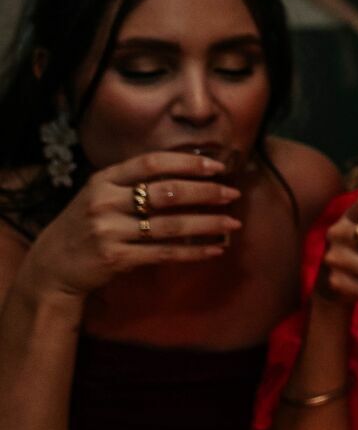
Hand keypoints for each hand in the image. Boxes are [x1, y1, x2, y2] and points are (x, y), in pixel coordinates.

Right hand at [19, 152, 240, 301]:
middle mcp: (105, 202)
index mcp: (103, 180)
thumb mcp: (100, 195)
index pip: (152, 163)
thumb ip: (133, 182)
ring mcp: (109, 231)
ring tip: (233, 223)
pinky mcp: (116, 258)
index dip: (188, 163)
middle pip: (167, 192)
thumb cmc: (86, 225)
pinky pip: (165, 252)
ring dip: (208, 224)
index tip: (217, 167)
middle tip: (233, 194)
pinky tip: (215, 249)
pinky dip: (194, 251)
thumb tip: (189, 173)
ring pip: (171, 225)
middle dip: (205, 192)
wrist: (52, 266)